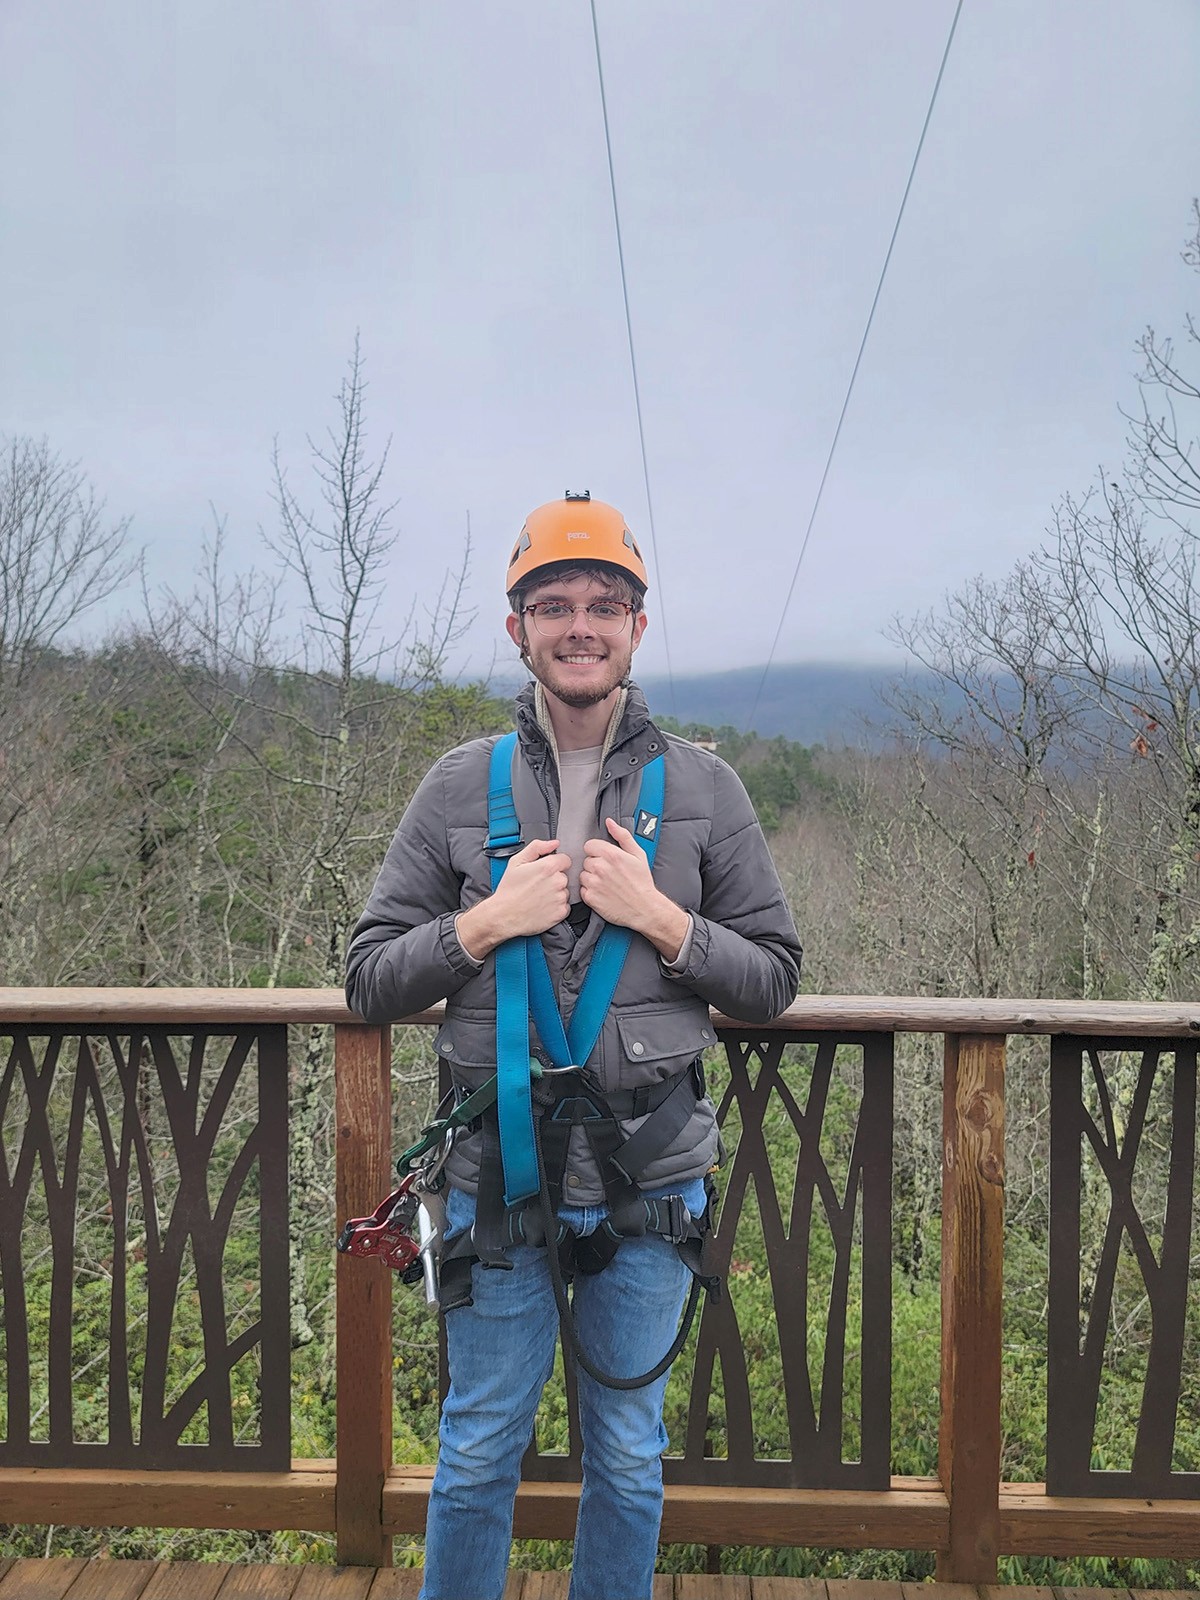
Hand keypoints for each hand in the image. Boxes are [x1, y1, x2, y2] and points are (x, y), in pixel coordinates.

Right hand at [456, 839, 569, 958]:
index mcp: (549, 867)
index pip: (565, 860)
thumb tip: (554, 843)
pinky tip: (543, 906)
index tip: (544, 871)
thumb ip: (537, 847)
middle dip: (554, 878)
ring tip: (538, 897)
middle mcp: (558, 882)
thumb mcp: (516, 862)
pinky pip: (565, 906)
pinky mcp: (561, 913)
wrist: (503, 916)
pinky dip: (556, 906)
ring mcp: (561, 898)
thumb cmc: (509, 890)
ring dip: (556, 893)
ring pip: (565, 891)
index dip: (554, 864)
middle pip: (565, 875)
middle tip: (538, 885)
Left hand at [579, 819, 689, 961]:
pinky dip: (590, 892)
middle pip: (586, 860)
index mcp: (611, 854)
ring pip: (583, 875)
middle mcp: (600, 868)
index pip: (589, 845)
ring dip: (591, 878)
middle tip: (609, 873)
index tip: (605, 859)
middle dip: (595, 865)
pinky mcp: (590, 898)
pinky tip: (603, 893)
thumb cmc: (642, 882)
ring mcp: (594, 883)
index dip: (597, 851)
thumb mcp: (638, 854)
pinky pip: (582, 890)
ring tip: (606, 884)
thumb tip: (609, 822)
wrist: (645, 908)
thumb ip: (622, 835)